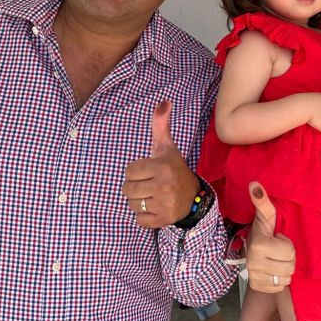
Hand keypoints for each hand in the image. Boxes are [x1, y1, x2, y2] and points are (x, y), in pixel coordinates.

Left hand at [122, 100, 199, 227]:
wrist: (193, 196)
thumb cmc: (174, 169)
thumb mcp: (166, 146)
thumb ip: (160, 124)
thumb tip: (164, 101)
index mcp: (162, 167)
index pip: (129, 171)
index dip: (136, 171)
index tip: (150, 172)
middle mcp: (164, 185)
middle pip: (127, 189)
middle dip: (135, 187)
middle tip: (150, 185)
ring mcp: (164, 204)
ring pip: (131, 204)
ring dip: (138, 202)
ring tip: (152, 196)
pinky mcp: (163, 220)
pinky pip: (138, 220)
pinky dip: (143, 216)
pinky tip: (155, 208)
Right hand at [244, 182, 294, 292]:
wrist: (253, 255)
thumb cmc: (264, 233)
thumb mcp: (266, 218)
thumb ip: (263, 202)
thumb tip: (255, 184)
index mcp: (258, 244)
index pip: (289, 252)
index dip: (287, 245)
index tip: (277, 240)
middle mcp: (253, 263)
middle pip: (290, 267)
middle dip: (288, 259)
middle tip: (278, 252)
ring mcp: (255, 277)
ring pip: (286, 278)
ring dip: (285, 270)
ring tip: (276, 261)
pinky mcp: (258, 287)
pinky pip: (280, 287)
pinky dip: (279, 281)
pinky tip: (273, 272)